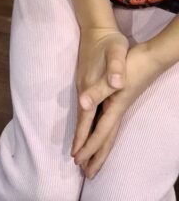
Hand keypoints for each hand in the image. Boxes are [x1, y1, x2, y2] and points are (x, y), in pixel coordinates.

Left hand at [72, 42, 160, 177]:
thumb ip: (98, 89)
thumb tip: (83, 104)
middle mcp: (117, 110)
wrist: (150, 55)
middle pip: (106, 138)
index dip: (88, 146)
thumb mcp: (113, 76)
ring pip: (107, 132)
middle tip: (85, 173)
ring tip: (90, 160)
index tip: (77, 160)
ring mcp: (119, 105)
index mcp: (114, 107)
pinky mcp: (119, 99)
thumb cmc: (132, 63)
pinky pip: (108, 122)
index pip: (99, 133)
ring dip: (98, 147)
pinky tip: (99, 132)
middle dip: (95, 156)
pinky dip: (101, 132)